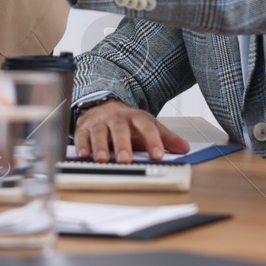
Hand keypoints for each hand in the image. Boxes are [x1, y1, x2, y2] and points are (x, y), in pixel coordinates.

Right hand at [74, 100, 189, 162]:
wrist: (103, 106)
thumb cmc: (128, 121)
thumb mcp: (149, 125)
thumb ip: (166, 138)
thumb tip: (184, 148)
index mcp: (136, 118)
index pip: (147, 127)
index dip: (153, 141)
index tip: (158, 155)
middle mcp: (117, 119)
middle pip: (120, 129)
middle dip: (122, 145)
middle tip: (125, 159)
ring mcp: (100, 123)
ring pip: (99, 133)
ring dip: (99, 146)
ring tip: (102, 159)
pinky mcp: (85, 128)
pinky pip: (82, 136)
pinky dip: (82, 145)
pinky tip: (84, 155)